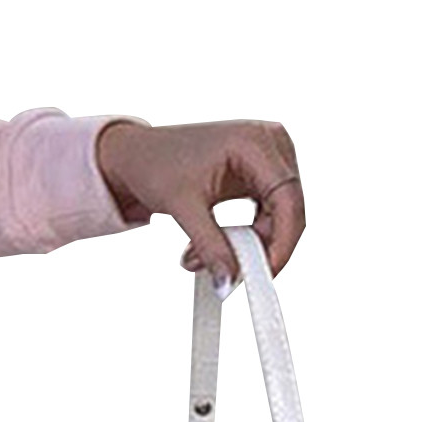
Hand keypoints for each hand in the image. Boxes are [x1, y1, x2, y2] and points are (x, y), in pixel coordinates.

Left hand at [95, 119, 304, 285]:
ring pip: (279, 214)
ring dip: (250, 242)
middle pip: (287, 208)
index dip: (283, 240)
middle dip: (262, 245)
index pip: (287, 198)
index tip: (266, 272)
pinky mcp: (259, 171)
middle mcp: (268, 142)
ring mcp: (267, 155)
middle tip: (233, 273)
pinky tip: (220, 244)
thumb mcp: (181, 206)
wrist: (133, 154)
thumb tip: (228, 281)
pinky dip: (248, 232)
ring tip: (207, 256)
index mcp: (253, 141)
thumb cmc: (152, 163)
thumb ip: (209, 245)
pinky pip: (268, 210)